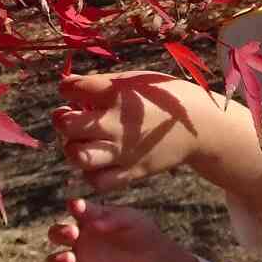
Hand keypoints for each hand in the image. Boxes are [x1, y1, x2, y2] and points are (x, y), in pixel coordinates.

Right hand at [46, 198, 176, 261]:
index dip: (73, 207)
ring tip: (69, 258)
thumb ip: (111, 219)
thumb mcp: (130, 219)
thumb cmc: (139, 231)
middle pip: (55, 235)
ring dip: (56, 260)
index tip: (77, 206)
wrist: (153, 257)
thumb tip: (93, 225)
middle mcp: (79, 239)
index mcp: (87, 219)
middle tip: (73, 232)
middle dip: (58, 233)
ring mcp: (81, 260)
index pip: (73, 211)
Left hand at [53, 71, 213, 190]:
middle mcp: (117, 124)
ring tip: (80, 142)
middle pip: (69, 126)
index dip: (67, 88)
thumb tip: (69, 86)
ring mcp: (124, 151)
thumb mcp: (135, 80)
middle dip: (62, 120)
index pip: (73, 89)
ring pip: (79, 156)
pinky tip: (97, 161)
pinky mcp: (132, 172)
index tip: (72, 89)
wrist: (199, 127)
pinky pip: (98, 181)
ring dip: (72, 148)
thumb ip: (102, 84)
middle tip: (69, 117)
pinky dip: (91, 173)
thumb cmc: (164, 98)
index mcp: (119, 94)